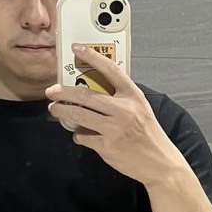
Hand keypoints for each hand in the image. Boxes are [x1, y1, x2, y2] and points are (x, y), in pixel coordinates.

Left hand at [46, 44, 187, 185]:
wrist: (159, 163)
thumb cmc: (148, 134)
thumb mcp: (140, 108)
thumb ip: (120, 98)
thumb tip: (92, 89)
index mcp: (133, 96)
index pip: (110, 70)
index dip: (92, 57)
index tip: (76, 48)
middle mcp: (124, 110)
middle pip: (85, 95)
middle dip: (63, 92)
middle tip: (52, 91)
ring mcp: (114, 129)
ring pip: (78, 115)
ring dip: (62, 111)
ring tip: (54, 109)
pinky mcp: (107, 146)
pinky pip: (83, 136)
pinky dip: (77, 134)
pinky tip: (79, 133)